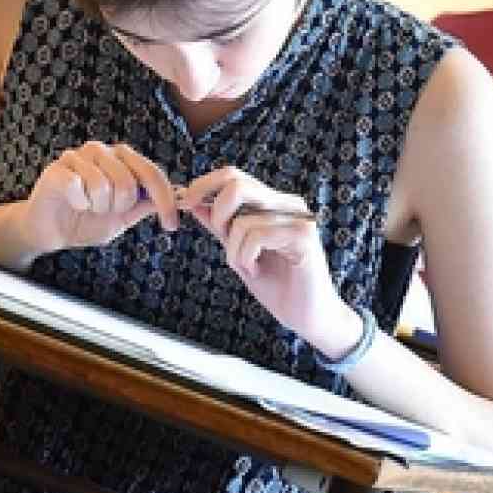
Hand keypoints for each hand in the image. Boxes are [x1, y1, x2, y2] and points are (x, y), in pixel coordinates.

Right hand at [11, 141, 179, 257]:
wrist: (50, 233)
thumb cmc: (86, 222)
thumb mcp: (123, 217)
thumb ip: (146, 204)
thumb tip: (179, 197)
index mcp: (122, 159)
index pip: (152, 172)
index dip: (165, 199)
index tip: (171, 225)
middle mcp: (102, 151)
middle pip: (129, 181)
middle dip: (120, 207)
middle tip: (106, 212)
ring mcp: (78, 157)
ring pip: (103, 186)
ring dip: (98, 208)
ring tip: (88, 208)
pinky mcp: (56, 169)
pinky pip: (78, 187)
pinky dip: (79, 204)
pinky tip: (73, 204)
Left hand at [179, 167, 354, 357]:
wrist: (309, 316)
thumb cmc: (279, 286)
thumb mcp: (239, 252)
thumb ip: (221, 226)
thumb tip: (193, 202)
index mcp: (273, 203)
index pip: (233, 176)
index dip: (203, 185)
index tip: (184, 204)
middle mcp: (288, 203)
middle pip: (236, 184)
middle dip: (217, 214)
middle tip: (222, 239)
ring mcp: (298, 217)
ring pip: (242, 219)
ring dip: (233, 251)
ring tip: (248, 267)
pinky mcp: (303, 236)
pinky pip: (255, 236)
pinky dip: (246, 258)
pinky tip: (256, 271)